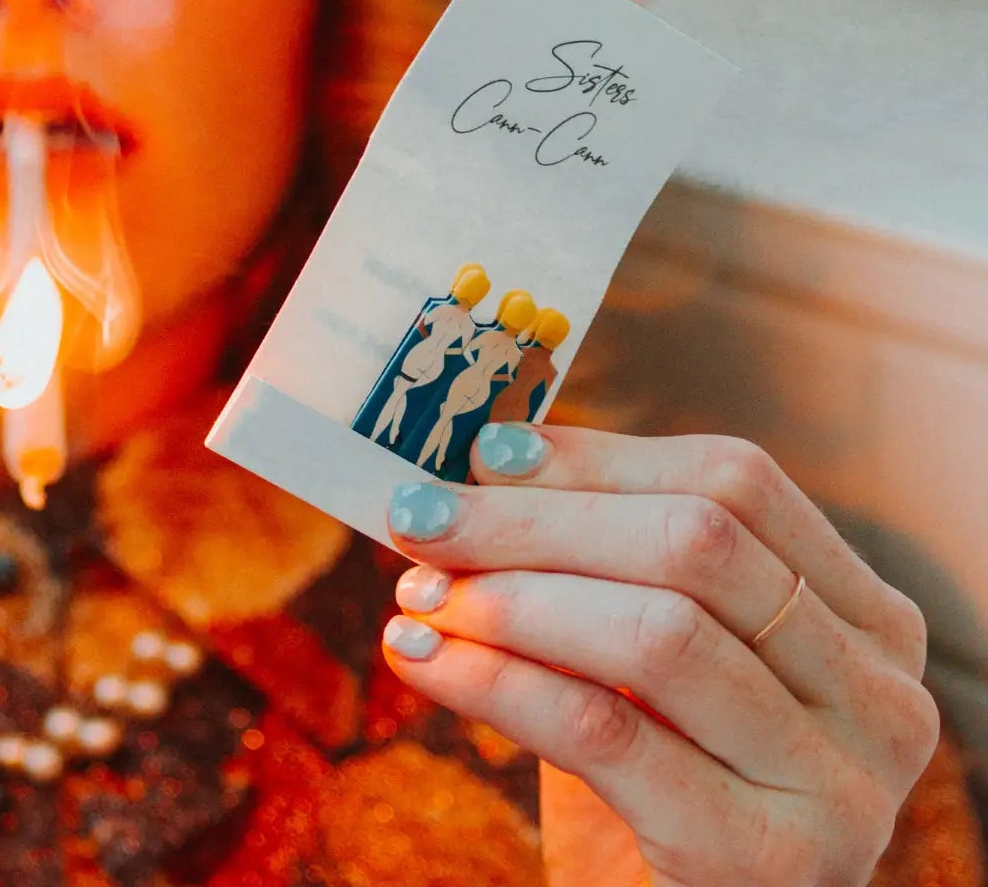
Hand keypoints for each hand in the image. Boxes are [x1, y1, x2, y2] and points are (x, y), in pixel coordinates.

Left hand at [379, 425, 937, 886]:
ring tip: (419, 596)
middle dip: (537, 521)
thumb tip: (482, 473)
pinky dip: (493, 681)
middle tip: (421, 518)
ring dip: (510, 600)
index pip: (736, 484)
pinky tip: (421, 659)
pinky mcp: (761, 858)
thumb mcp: (645, 671)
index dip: (598, 459)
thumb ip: (602, 575)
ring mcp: (837, 784)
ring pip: (656, 633)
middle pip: (697, 545)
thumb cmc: (656, 793)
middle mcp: (880, 697)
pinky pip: (603, 731)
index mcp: (866, 623)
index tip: (482, 453)